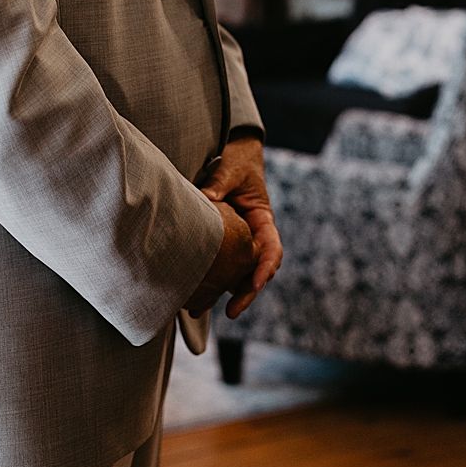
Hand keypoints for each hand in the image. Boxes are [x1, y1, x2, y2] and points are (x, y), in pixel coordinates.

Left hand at [197, 135, 282, 319]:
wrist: (233, 155)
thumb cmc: (238, 160)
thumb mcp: (232, 170)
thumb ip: (220, 184)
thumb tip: (204, 199)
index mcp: (262, 220)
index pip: (271, 249)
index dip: (265, 268)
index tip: (255, 283)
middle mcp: (252, 236)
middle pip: (256, 271)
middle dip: (247, 293)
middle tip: (232, 312)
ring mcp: (237, 242)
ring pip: (237, 274)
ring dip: (228, 294)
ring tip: (207, 311)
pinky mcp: (221, 244)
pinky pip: (220, 266)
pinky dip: (211, 282)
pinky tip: (195, 297)